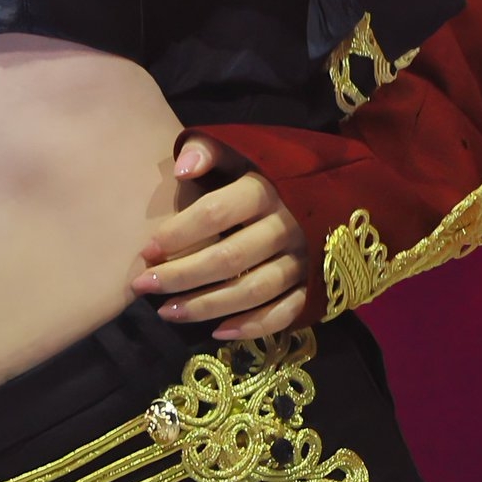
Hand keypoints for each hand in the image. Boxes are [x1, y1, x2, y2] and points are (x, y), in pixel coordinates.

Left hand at [131, 135, 309, 339]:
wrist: (338, 188)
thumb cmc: (270, 171)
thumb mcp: (242, 149)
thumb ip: (208, 149)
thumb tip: (181, 170)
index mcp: (267, 189)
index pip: (216, 213)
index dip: (179, 233)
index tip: (147, 249)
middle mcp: (288, 226)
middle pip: (229, 258)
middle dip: (181, 275)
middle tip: (143, 286)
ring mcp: (305, 259)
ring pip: (253, 290)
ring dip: (207, 306)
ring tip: (166, 311)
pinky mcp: (317, 285)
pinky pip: (285, 312)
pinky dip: (253, 327)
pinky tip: (218, 332)